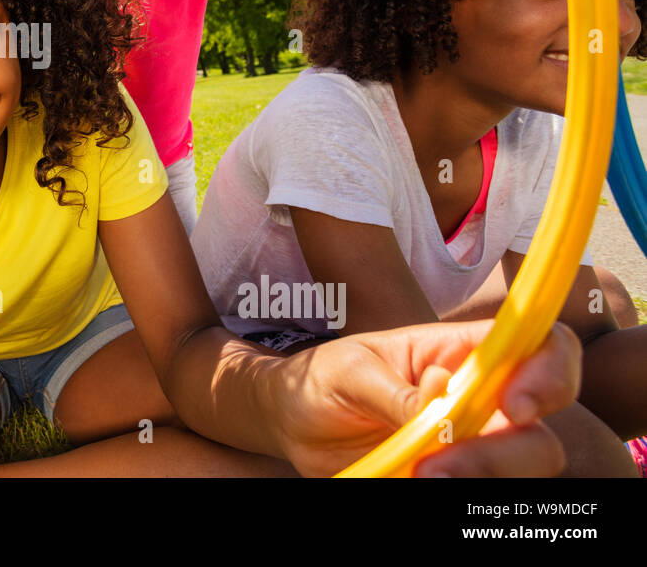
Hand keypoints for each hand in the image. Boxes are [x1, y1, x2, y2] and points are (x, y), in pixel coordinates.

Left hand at [267, 319, 579, 476]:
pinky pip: (480, 498)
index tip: (517, 406)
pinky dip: (459, 496)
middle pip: (539, 432)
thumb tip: (440, 400)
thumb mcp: (348, 371)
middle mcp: (481, 402)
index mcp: (462, 355)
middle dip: (503, 455)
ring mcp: (472, 447)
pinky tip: (410, 483)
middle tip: (436, 467)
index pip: (539, 348)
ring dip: (477, 480)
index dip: (550, 373)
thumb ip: (395, 389)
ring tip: (415, 476)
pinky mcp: (455, 479)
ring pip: (520, 473)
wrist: (295, 422)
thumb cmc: (326, 378)